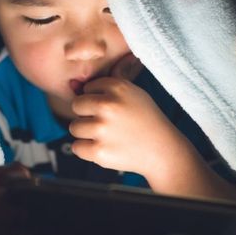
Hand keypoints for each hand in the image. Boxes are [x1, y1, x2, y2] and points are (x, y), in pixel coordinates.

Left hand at [68, 53, 184, 175]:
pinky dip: (87, 150)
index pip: (87, 88)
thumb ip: (106, 85)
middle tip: (107, 123)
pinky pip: (76, 147)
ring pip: (74, 127)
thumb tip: (72, 82)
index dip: (98, 99)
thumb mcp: (133, 93)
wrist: (162, 150)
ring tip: (107, 136)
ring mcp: (103, 129)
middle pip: (76, 106)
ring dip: (86, 133)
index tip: (113, 109)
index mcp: (117, 87)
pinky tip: (104, 148)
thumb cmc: (145, 120)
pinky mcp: (99, 152)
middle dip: (87, 115)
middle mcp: (108, 106)